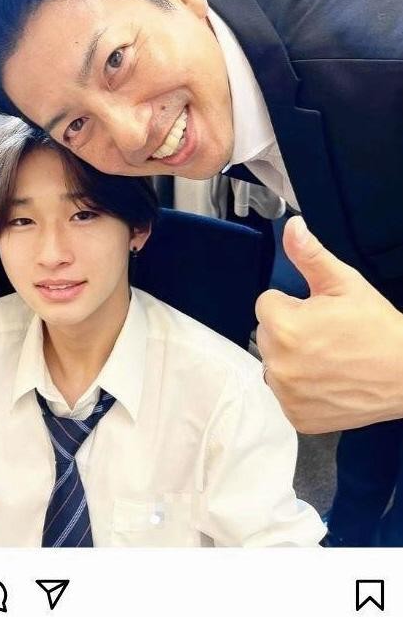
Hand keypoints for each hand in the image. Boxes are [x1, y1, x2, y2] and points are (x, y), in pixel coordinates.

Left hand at [255, 216, 402, 433]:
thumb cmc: (377, 327)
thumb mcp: (345, 283)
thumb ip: (310, 255)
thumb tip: (292, 227)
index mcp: (283, 326)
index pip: (267, 304)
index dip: (292, 304)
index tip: (318, 312)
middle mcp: (278, 364)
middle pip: (268, 335)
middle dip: (290, 331)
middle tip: (327, 335)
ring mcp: (287, 395)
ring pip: (275, 364)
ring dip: (293, 360)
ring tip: (329, 359)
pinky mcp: (298, 417)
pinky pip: (286, 394)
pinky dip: (302, 389)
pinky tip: (328, 381)